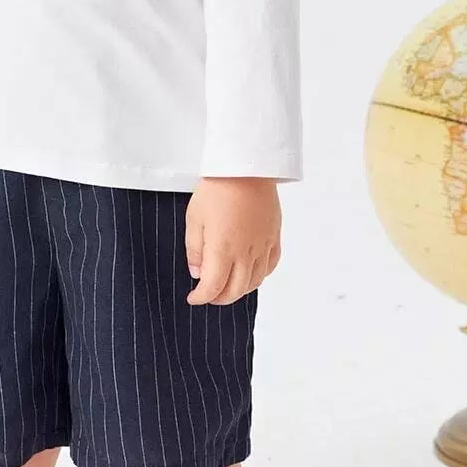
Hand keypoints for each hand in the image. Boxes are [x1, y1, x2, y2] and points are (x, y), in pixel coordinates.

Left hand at [184, 177, 281, 304]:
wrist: (247, 167)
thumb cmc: (217, 188)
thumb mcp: (194, 218)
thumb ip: (195, 250)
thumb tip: (197, 273)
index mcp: (222, 249)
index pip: (213, 287)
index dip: (201, 298)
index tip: (193, 298)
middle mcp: (246, 252)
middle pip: (235, 290)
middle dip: (219, 298)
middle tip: (208, 295)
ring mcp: (262, 246)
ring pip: (254, 282)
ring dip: (239, 290)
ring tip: (226, 286)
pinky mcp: (274, 237)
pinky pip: (270, 266)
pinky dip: (259, 276)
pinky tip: (249, 273)